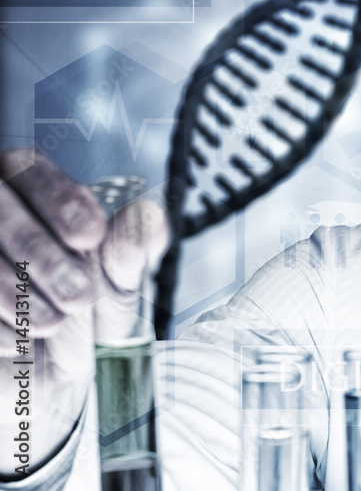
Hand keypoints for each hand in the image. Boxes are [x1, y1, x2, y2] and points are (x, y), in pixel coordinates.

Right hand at [0, 150, 167, 475]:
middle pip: (0, 209)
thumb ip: (130, 250)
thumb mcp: (118, 287)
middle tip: (78, 293)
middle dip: (41, 253)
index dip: (60, 199)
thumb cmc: (85, 324)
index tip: (90, 235)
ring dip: (16, 290)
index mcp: (33, 199)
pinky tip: (19, 339)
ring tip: (55, 322)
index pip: (32, 171)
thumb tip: (147, 215)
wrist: (53, 388)